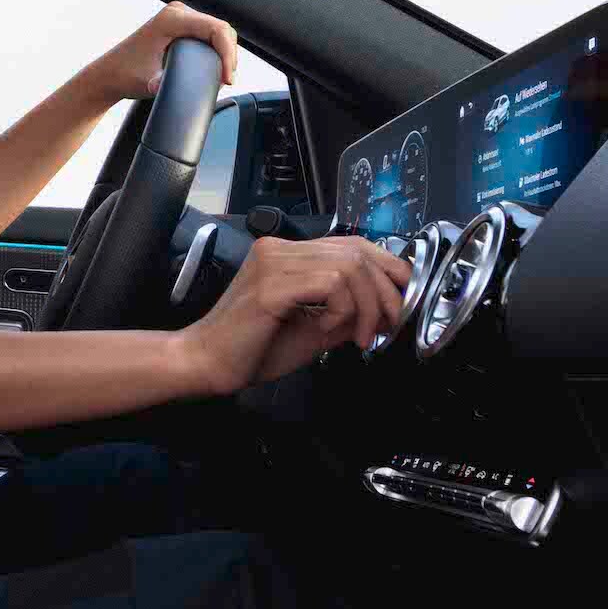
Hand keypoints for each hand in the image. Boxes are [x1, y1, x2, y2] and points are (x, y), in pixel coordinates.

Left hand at [89, 0, 241, 104]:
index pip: (216, 29)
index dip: (228, 54)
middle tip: (227, 80)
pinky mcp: (180, 26)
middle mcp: (176, 12)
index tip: (226, 78)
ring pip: (217, 30)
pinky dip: (217, 48)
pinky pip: (209, 33)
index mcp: (171, 19)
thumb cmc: (124, 74)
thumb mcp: (148, 82)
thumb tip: (172, 89)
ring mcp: (179, 17)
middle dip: (230, 54)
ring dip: (225, 51)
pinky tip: (216, 66)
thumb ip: (161, 85)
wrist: (109, 74)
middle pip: (221, 28)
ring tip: (224, 76)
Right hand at [171, 236, 412, 395]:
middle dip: (386, 291)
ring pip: (349, 266)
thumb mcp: (315, 329)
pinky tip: (329, 331)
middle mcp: (279, 249)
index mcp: (287, 255)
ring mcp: (273, 263)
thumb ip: (347, 312)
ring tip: (360, 337)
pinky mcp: (271, 286)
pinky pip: (330, 284)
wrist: (207, 364)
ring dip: (367, 306)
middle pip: (358, 251)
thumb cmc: (253, 350)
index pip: (353, 244)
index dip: (388, 269)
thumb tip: (387, 309)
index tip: (400, 303)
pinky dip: (344, 310)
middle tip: (388, 325)